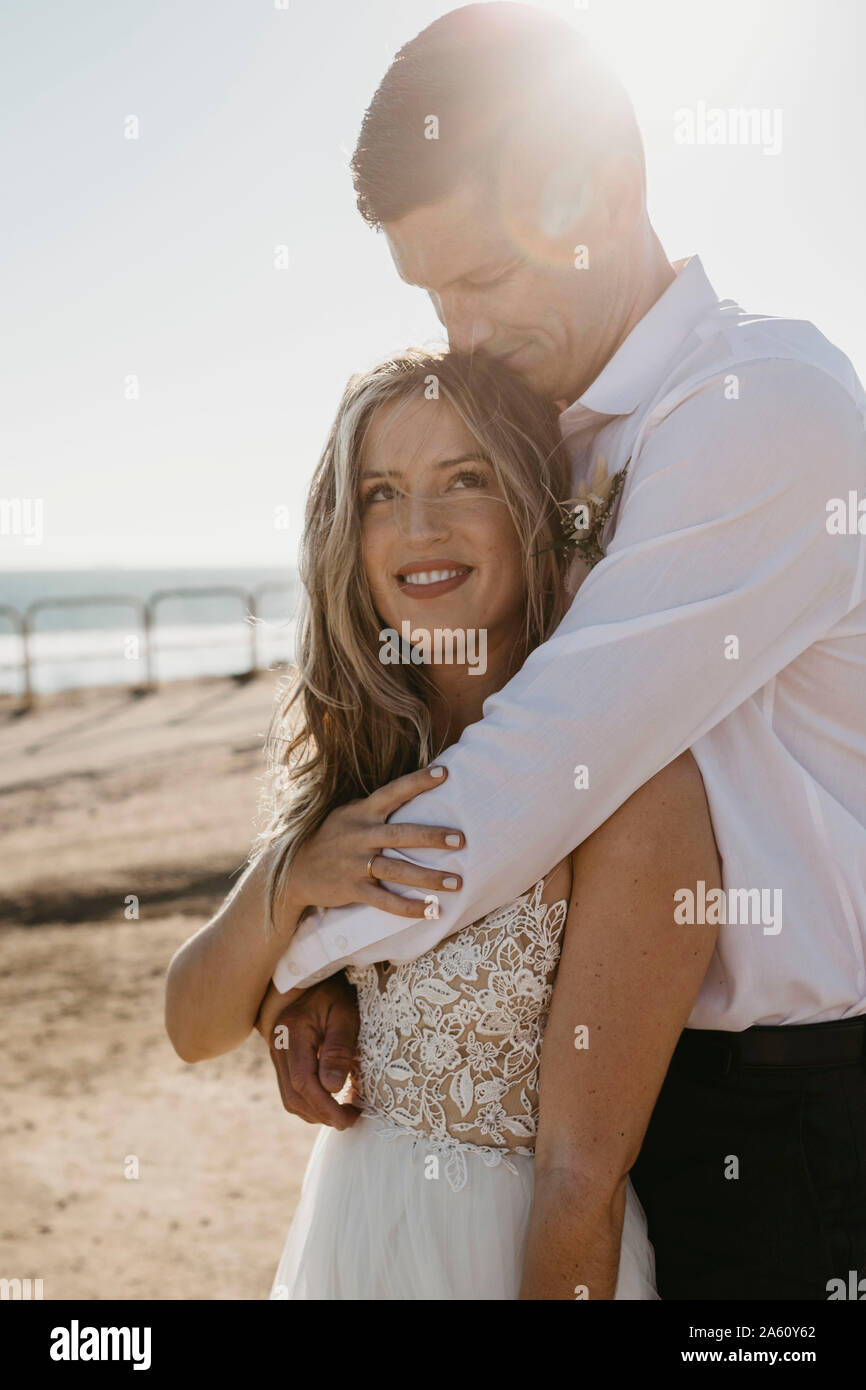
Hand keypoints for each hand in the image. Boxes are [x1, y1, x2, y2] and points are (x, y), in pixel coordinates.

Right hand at [262, 973, 361, 1129]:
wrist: (311, 979)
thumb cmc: (333, 993)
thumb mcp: (344, 1013)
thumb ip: (338, 1048)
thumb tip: (333, 1087)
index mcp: (293, 1033)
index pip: (302, 1082)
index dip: (325, 1106)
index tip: (349, 1118)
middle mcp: (279, 1047)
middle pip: (294, 1096)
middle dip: (323, 1115)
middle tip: (351, 1119)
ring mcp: (278, 1055)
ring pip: (290, 1098)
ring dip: (316, 1113)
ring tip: (344, 1114)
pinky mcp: (282, 1060)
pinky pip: (291, 1091)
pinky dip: (310, 1103)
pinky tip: (331, 1102)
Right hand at [289, 764, 463, 919]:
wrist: (294, 870)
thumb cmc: (330, 837)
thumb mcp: (347, 814)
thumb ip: (374, 807)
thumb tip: (409, 793)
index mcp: (361, 811)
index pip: (393, 791)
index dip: (418, 781)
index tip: (444, 773)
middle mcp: (360, 834)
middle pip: (402, 834)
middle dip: (433, 837)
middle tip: (461, 840)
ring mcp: (356, 863)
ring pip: (398, 869)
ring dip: (429, 878)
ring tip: (456, 882)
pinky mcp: (352, 888)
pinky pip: (384, 900)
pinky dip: (408, 907)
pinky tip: (430, 911)